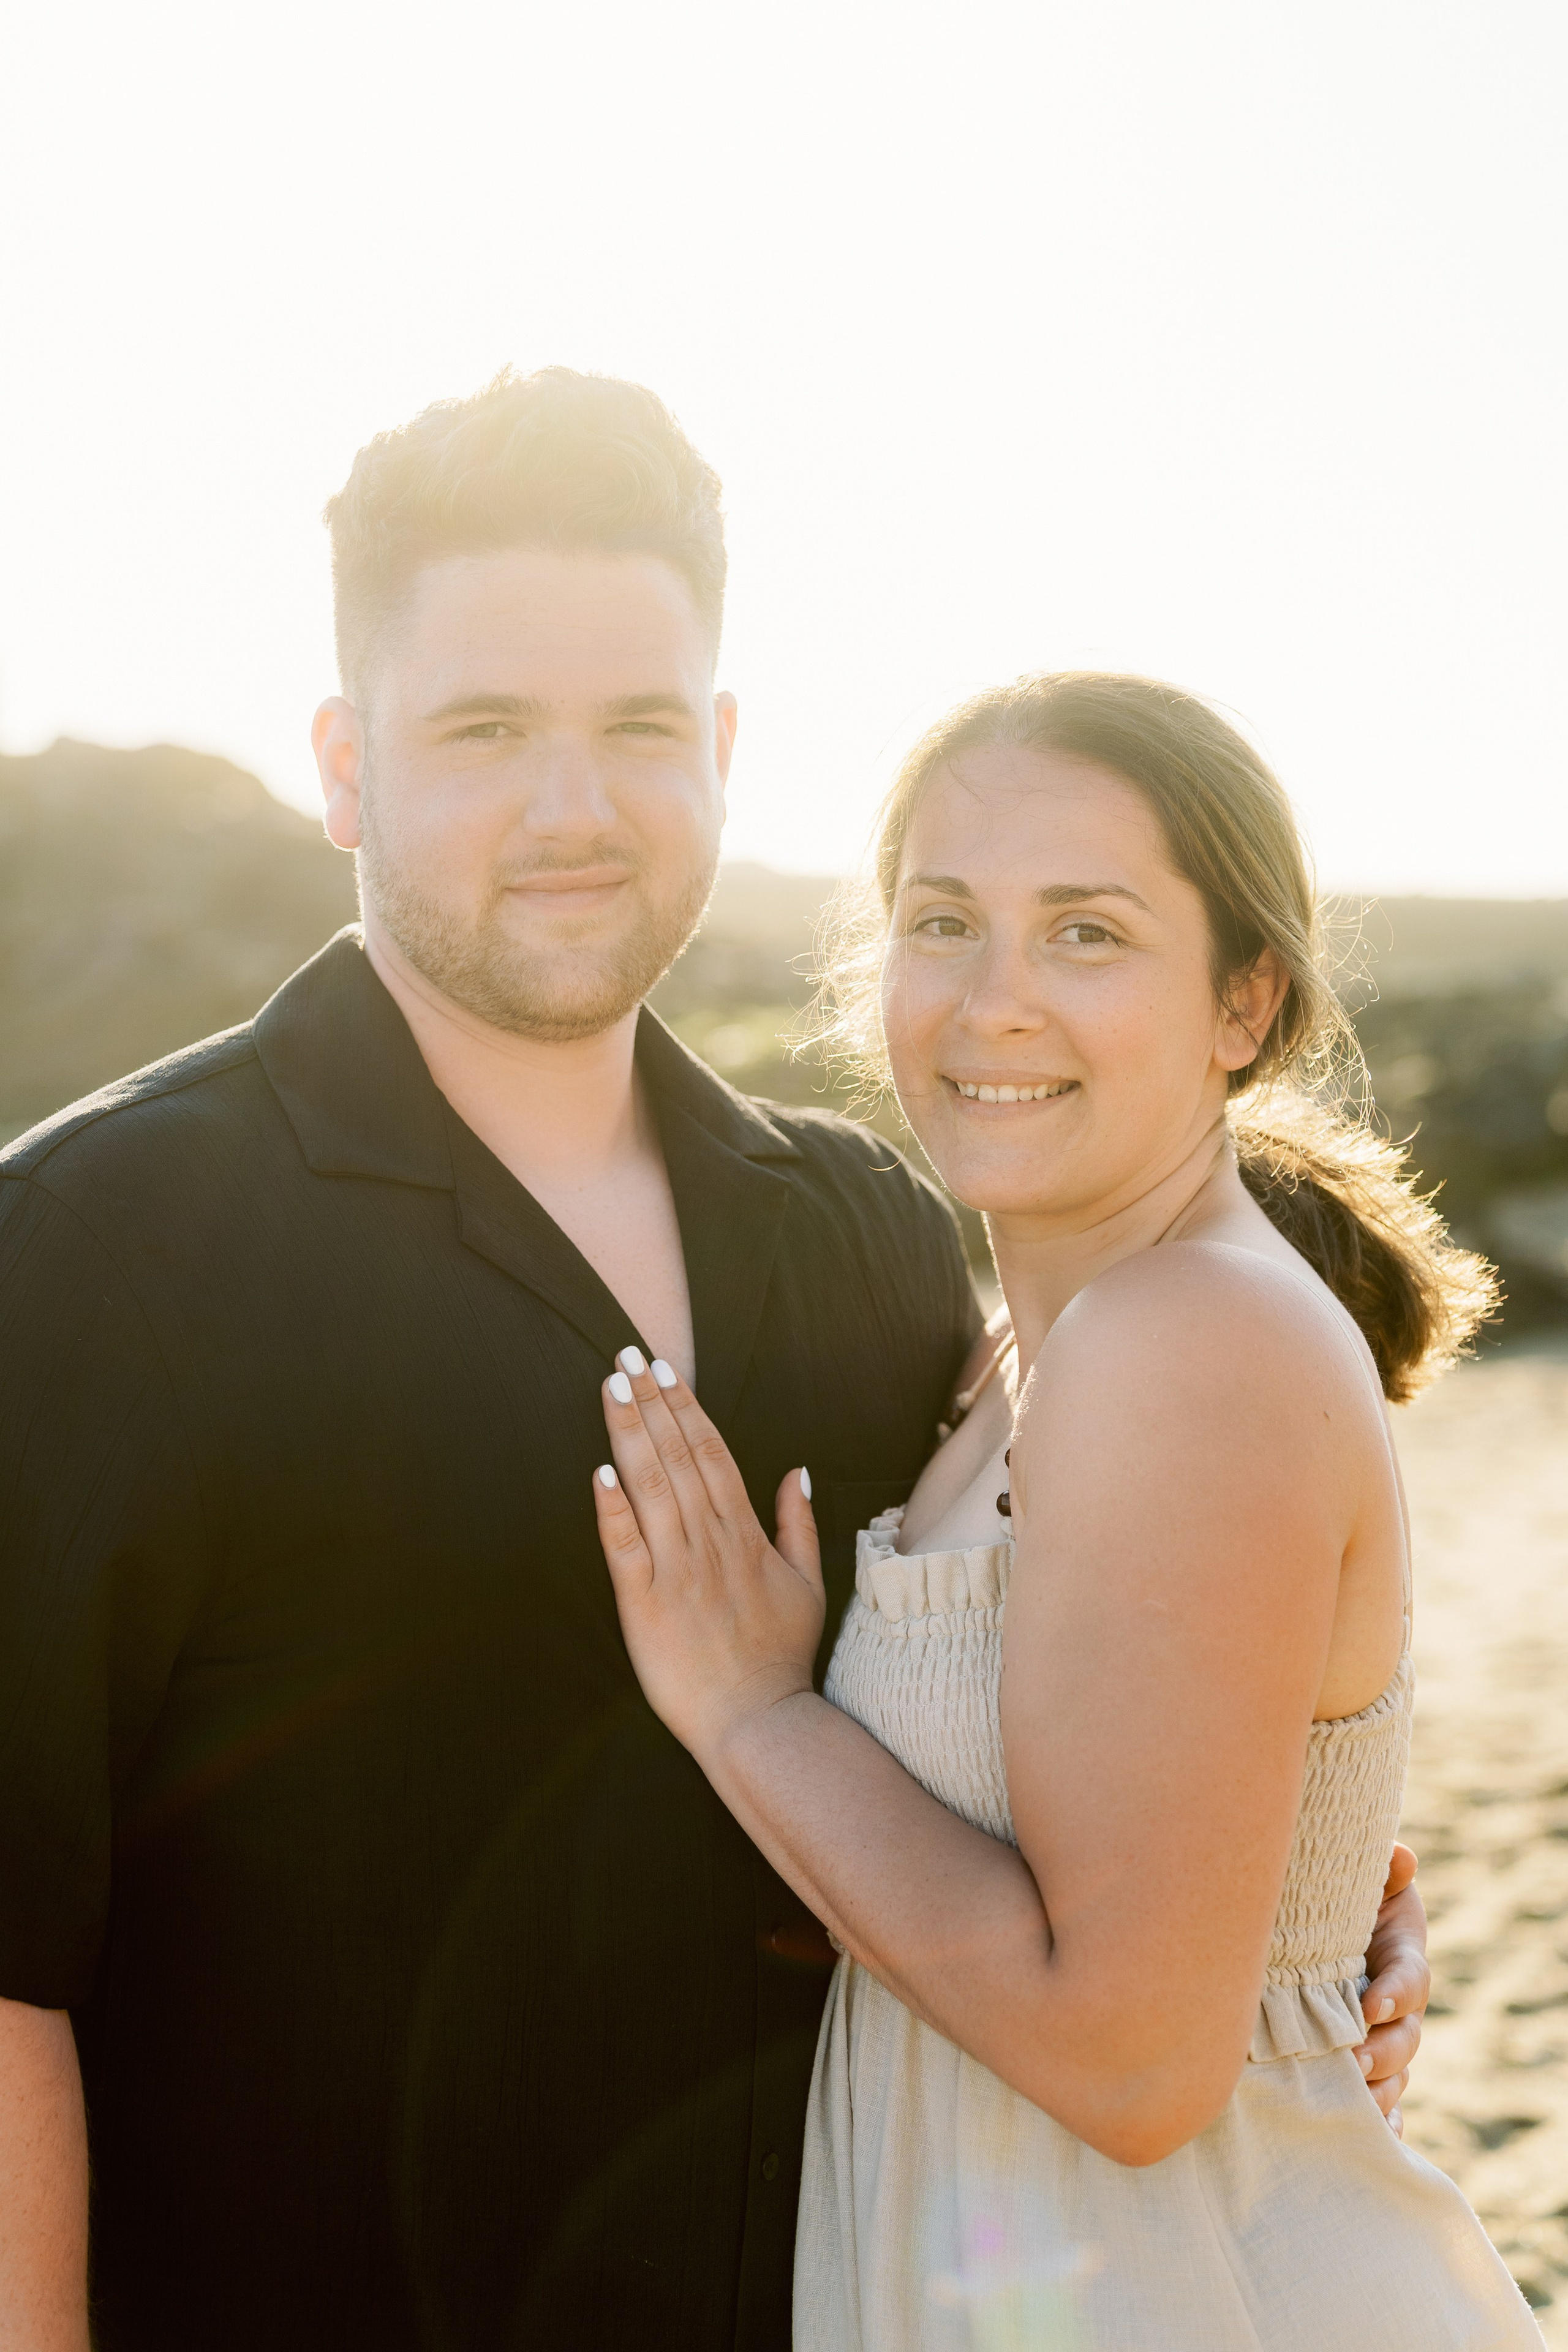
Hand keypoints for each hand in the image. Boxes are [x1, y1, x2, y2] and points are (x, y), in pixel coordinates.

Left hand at [592, 1349, 824, 1759]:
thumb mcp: (807, 1583)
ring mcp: (676, 1572)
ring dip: (629, 1435)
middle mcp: (710, 1543)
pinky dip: (612, 1509)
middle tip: (625, 1355)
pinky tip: (598, 1472)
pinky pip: (625, 1548)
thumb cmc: (781, 1656)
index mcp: (745, 1534)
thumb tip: (797, 1468)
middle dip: (650, 1402)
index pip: (711, 1453)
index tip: (663, 1369)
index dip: (685, 1407)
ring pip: (650, 1489)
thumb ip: (798, 1522)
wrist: (759, 1723)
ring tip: (610, 1388)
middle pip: (677, 1457)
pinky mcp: (643, 1606)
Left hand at [1355, 1842, 1428, 2134]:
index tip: (1372, 2004)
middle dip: (1381, 2054)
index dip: (1397, 1993)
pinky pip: (1383, 2105)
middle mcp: (1397, 2007)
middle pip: (1404, 2040)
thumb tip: (1400, 1858)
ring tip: (1353, 2103)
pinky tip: (1374, 2141)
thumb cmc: (1340, 1895)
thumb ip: (1383, 1870)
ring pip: (1393, 2077)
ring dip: (1377, 2093)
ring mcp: (1382, 2040)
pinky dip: (1384, 2126)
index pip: (1411, 1980)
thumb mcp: (1362, 1878)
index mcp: (1401, 1958)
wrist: (1317, 1924)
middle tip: (1351, 2061)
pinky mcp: (1361, 2065)